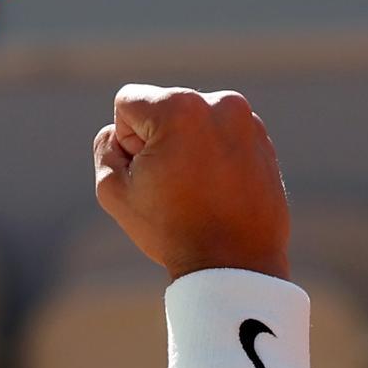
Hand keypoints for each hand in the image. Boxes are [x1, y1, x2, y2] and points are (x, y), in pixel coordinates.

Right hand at [92, 84, 290, 280]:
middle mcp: (218, 102)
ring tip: (198, 189)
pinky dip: (213, 153)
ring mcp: (246, 119)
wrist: (236, 265)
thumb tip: (119, 131)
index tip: (149, 173)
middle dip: (158, 139)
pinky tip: (217, 188)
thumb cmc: (172, 230)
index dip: (126, 142)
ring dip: (186, 144)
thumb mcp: (114, 191)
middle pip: (163, 108)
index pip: (128, 103)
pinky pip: (220, 133)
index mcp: (179, 107)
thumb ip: (105, 147)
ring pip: (192, 120)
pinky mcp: (262, 138)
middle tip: (174, 186)